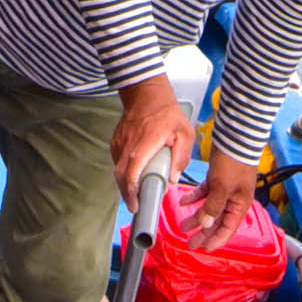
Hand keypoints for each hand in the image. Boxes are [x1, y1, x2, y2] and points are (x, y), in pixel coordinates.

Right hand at [112, 74, 196, 208]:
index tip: (136, 205)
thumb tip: (173, 178)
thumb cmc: (167, 113)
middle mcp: (128, 144)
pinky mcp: (116, 142)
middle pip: (121, 176)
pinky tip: (133, 176)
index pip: (132, 173)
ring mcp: (119, 143)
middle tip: (136, 206)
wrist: (147, 95)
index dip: (131, 192)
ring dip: (125, 184)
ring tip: (136, 193)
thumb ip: (181, 157)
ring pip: (117, 171)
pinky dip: (124, 173)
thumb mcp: (185, 133)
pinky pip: (118, 162)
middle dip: (127, 195)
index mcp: (146, 143)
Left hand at [184, 149, 261, 249]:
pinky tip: (184, 201)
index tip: (203, 248)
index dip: (215, 240)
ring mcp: (225, 189)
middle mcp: (233, 200)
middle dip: (203, 233)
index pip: (228, 229)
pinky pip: (205, 193)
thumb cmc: (234, 162)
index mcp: (239, 205)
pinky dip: (195, 198)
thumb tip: (205, 224)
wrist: (235, 137)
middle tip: (190, 242)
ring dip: (196, 217)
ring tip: (183, 226)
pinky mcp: (217, 179)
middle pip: (216, 222)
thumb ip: (213, 207)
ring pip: (209, 208)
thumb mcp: (222, 187)